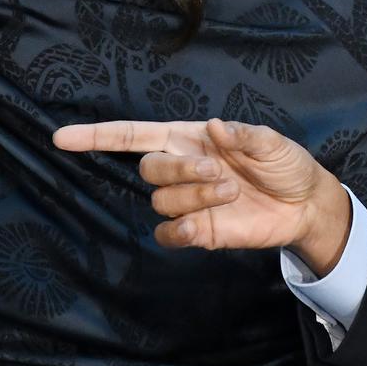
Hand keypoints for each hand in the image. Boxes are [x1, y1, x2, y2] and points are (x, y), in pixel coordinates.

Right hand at [51, 118, 352, 273]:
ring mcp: (188, 203)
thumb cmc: (286, 164)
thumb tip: (215, 129)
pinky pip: (169, 235)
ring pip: (162, 202)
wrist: (305, 205)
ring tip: (232, 192)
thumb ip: (244, 135)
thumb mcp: (272, 142)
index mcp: (190, 140)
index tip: (62, 137)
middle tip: (220, 173)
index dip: (97, 136)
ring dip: (195, 196)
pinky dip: (182, 232)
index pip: (133, 136)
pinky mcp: (198, 232)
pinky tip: (205, 226)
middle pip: (148, 169)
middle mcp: (182, 169)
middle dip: (179, 170)